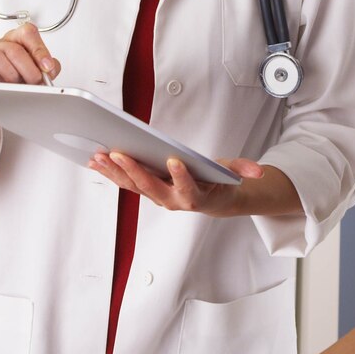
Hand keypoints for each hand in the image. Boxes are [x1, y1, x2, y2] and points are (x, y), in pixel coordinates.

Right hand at [0, 23, 60, 84]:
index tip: (47, 66)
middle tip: (36, 83)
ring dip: (13, 77)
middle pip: (15, 50)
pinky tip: (6, 91)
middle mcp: (0, 44)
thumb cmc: (18, 82)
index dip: (39, 50)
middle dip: (30, 70)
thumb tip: (49, 71)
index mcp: (17, 40)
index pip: (27, 33)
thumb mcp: (37, 72)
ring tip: (19, 88)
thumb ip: (47, 69)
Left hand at [88, 152, 264, 216]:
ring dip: (115, 172)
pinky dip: (110, 172)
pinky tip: (96, 159)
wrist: (211, 200)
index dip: (181, 176)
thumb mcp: (233, 173)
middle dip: (134, 170)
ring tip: (99, 155)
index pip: (188, 188)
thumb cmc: (218, 181)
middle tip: (120, 153)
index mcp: (195, 195)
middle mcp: (172, 200)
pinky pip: (125, 183)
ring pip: (133, 186)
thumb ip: (244, 170)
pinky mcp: (145, 190)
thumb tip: (258, 172)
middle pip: (151, 187)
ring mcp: (157, 196)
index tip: (174, 161)